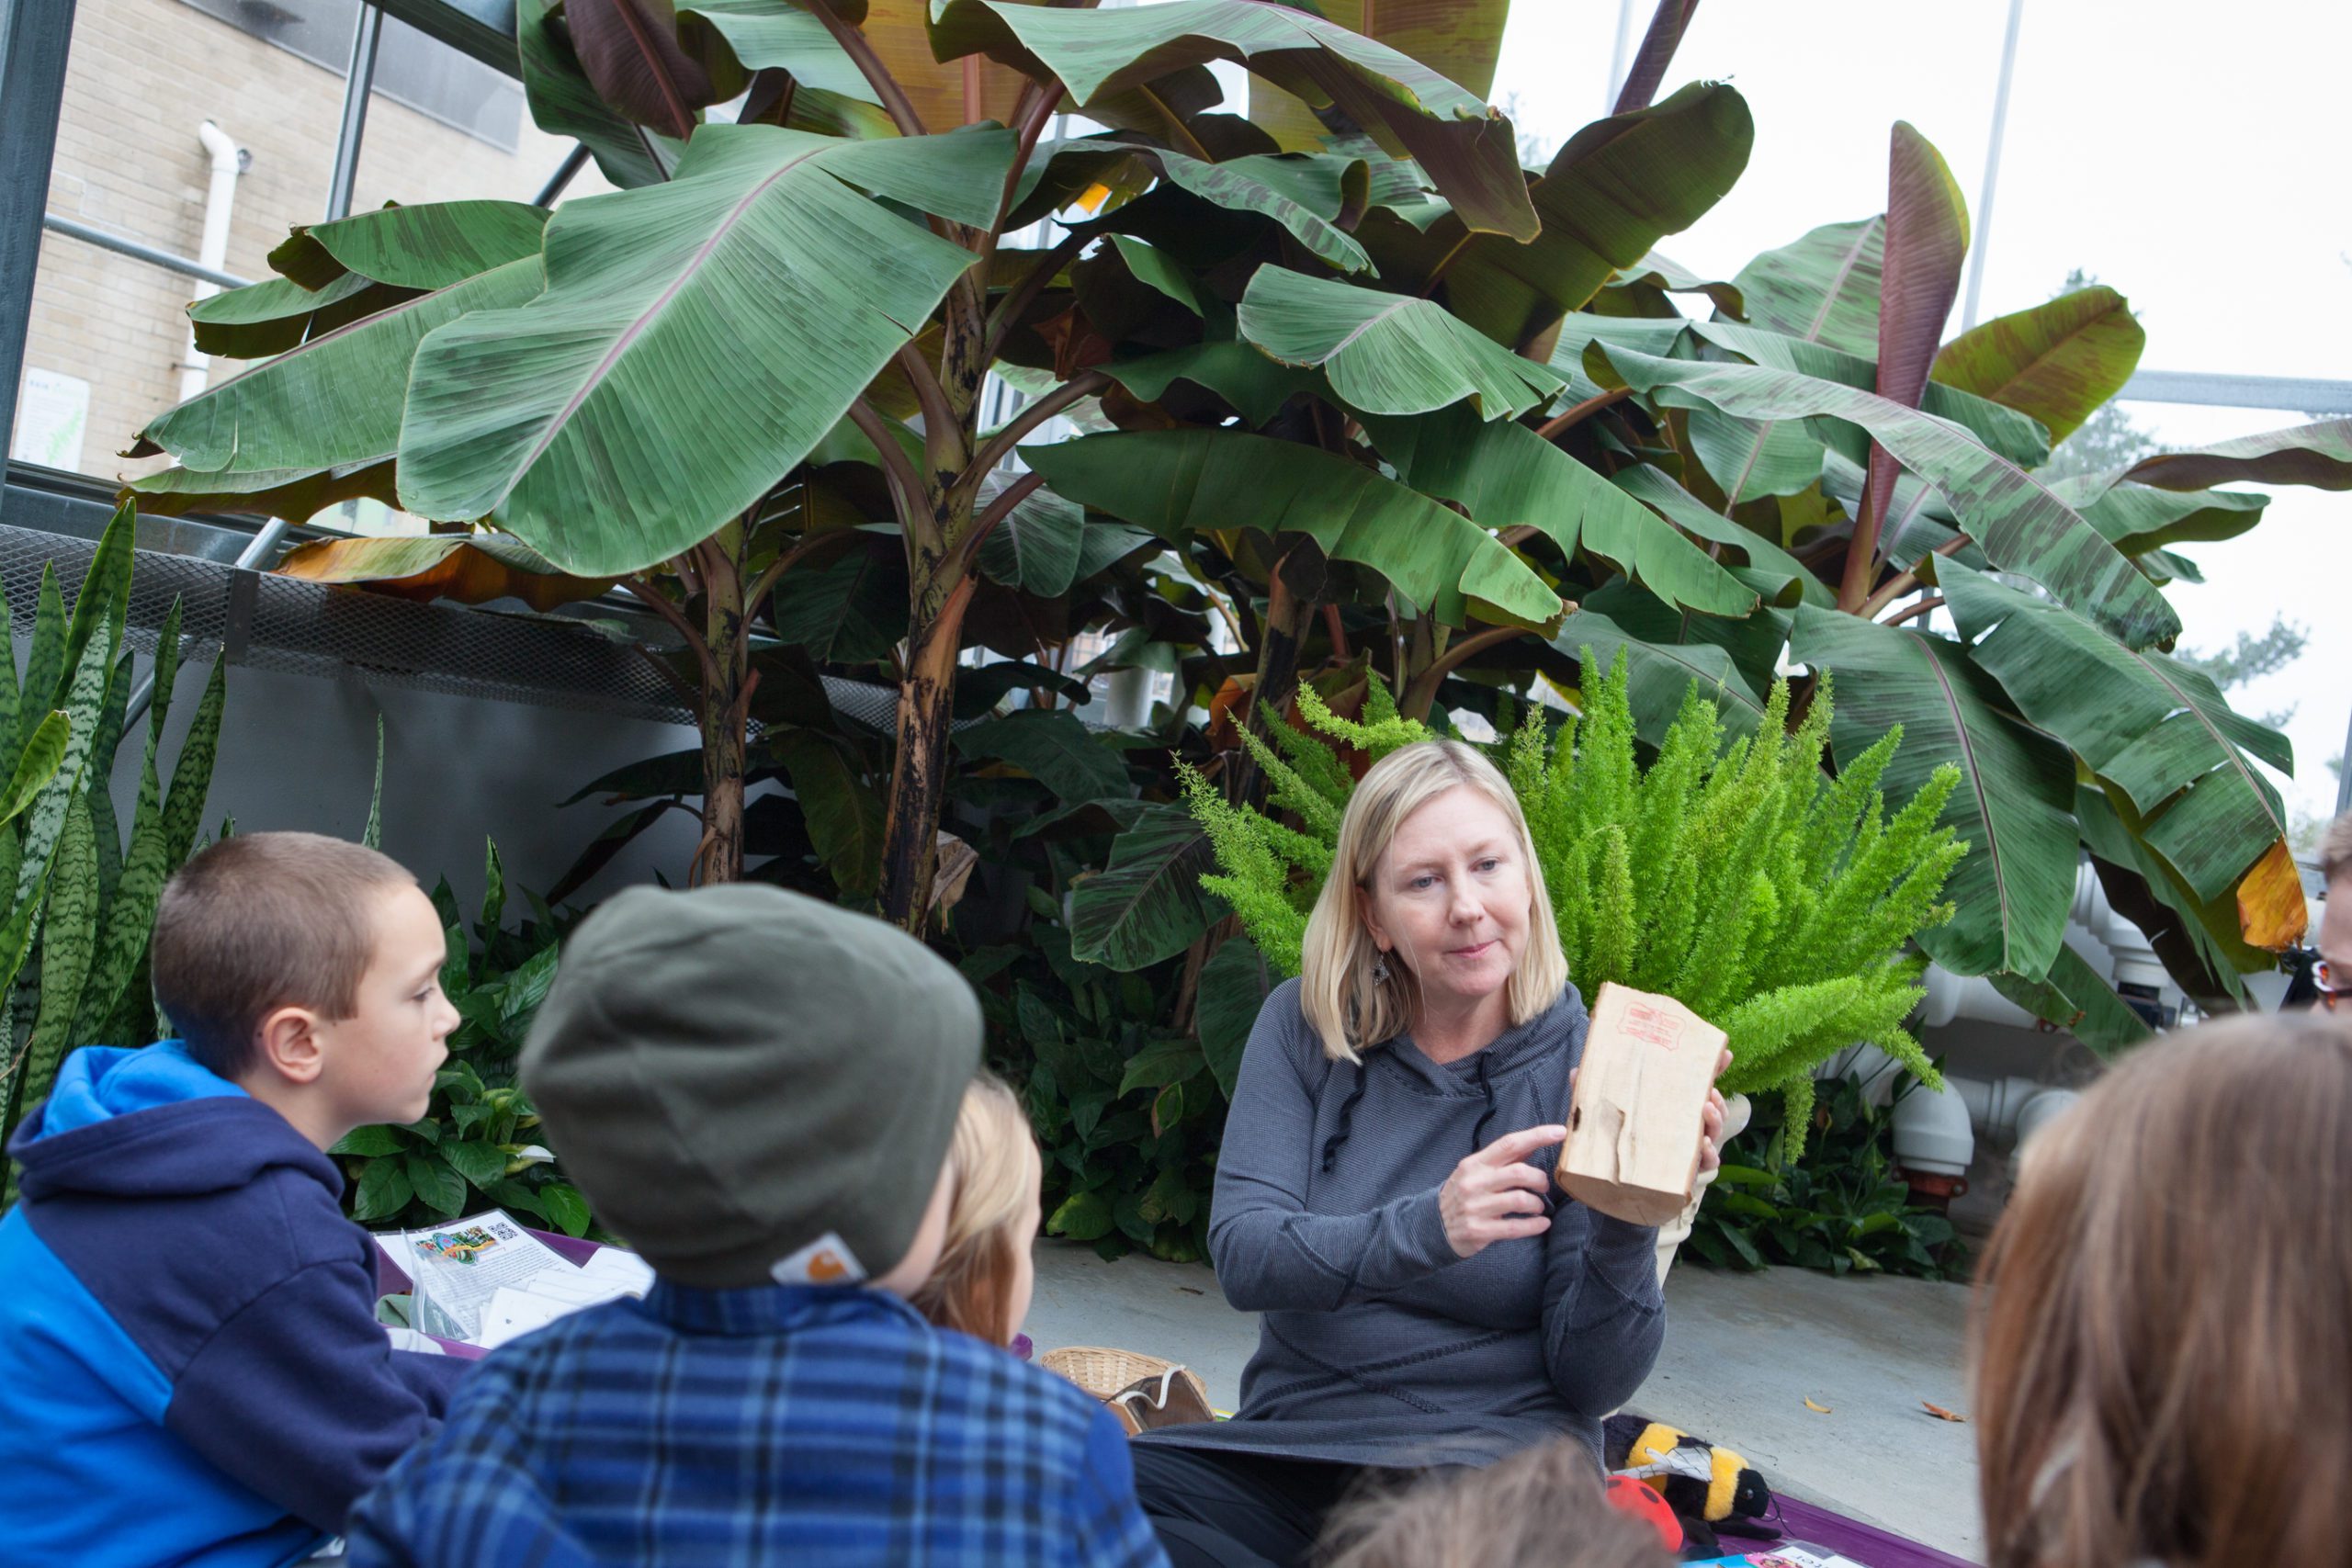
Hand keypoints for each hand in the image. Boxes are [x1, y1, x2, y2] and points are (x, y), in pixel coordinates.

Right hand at [1439, 1124, 1565, 1258]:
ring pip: (1520, 1200)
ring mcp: (1476, 1207)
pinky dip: (1535, 1225)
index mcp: (1475, 1164)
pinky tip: (1541, 1223)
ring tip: (1537, 1207)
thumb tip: (1532, 1144)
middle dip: (1539, 1179)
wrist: (1433, 1226)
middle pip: (1519, 1172)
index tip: (1559, 1132)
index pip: (1509, 1144)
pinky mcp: (1480, 1230)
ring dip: (1537, 1204)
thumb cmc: (1462, 1195)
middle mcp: (1475, 1183)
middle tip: (1543, 1187)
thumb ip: (1503, 1160)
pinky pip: (1516, 1227)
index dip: (1537, 1136)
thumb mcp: (1475, 1172)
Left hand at [1566, 1046, 1734, 1180]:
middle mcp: (1684, 1125)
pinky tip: (1704, 1146)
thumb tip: (1577, 1071)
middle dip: (1715, 1097)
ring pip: (1714, 1132)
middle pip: (1712, 1107)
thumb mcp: (1602, 1115)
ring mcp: (1689, 1149)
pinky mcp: (1687, 1172)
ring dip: (1716, 1120)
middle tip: (1708, 1091)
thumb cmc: (1613, 1143)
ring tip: (1706, 1109)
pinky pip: (1706, 1164)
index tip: (1726, 1054)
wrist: (1613, 1189)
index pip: (1696, 1084)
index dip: (1713, 1068)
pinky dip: (1710, 1154)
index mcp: (1670, 1106)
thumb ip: (1591, 1094)